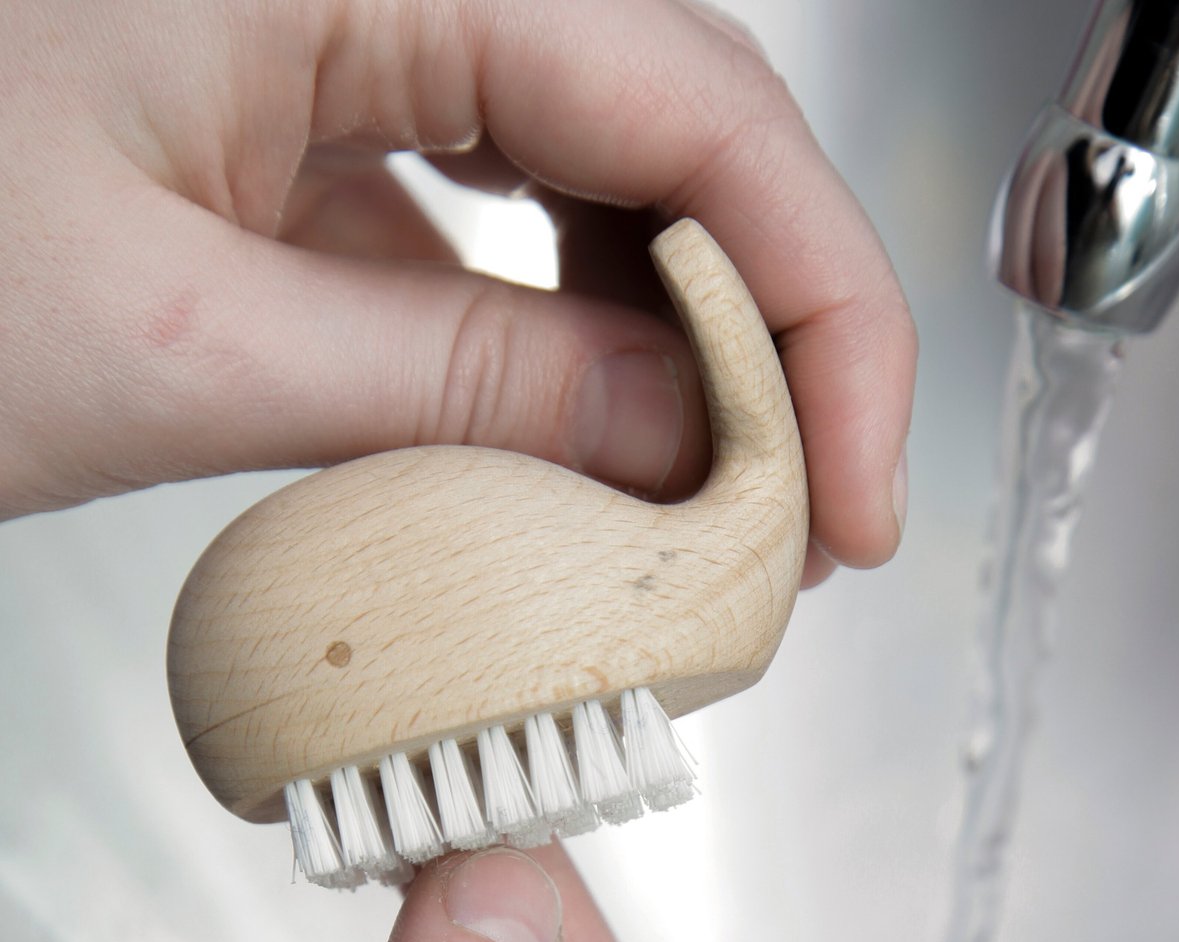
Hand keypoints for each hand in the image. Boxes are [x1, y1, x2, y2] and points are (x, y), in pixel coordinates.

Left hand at [0, 0, 914, 578]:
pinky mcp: (312, 117)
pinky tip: (584, 441)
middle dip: (772, 340)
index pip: (704, 106)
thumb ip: (462, 389)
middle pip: (682, 134)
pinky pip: (496, 220)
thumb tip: (680, 446)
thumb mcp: (179, 345)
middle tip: (808, 516)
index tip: (858, 493)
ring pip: (600, 178)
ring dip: (677, 348)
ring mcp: (349, 29)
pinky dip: (561, 342)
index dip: (823, 315)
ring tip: (716, 501)